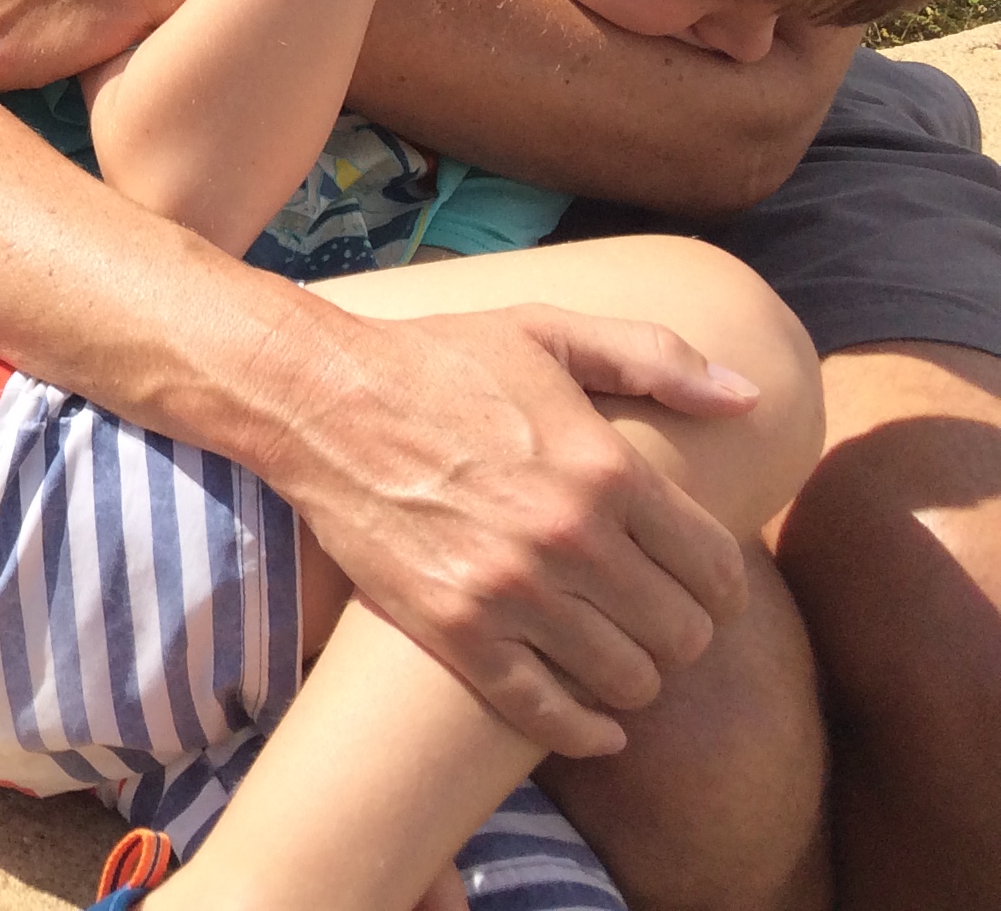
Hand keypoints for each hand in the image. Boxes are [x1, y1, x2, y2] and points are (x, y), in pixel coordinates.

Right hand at [278, 304, 757, 757]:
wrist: (316, 398)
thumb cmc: (434, 361)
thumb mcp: (545, 333)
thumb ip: (654, 357)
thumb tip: (750, 397)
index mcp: (605, 468)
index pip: (717, 568)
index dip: (721, 588)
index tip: (700, 589)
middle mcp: (569, 536)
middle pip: (682, 635)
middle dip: (680, 634)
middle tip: (650, 619)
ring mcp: (510, 590)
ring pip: (628, 681)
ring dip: (634, 678)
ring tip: (613, 654)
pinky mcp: (455, 630)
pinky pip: (548, 715)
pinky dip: (584, 733)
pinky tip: (595, 726)